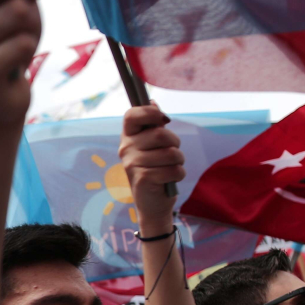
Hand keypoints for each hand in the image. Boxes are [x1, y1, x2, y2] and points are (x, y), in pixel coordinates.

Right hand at [120, 104, 184, 226]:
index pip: (132, 115)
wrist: (151, 203)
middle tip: (172, 153)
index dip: (150, 112)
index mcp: (128, 137)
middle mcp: (126, 149)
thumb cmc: (155, 169)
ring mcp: (132, 164)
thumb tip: (152, 102)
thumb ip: (153, 125)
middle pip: (160, 134)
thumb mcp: (152, 146)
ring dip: (179, 161)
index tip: (163, 119)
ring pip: (171, 153)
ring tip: (171, 167)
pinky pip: (173, 170)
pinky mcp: (143, 179)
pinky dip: (178, 175)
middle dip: (175, 143)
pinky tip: (169, 180)